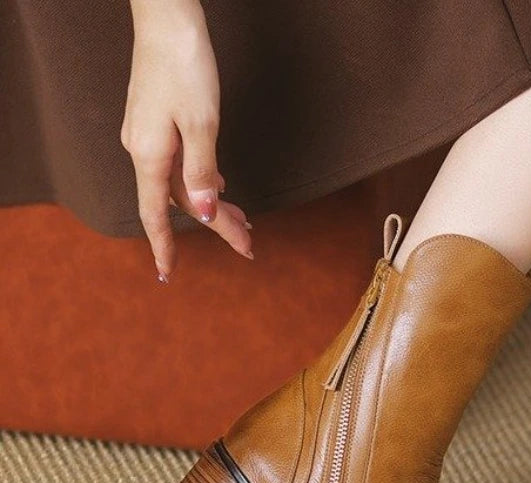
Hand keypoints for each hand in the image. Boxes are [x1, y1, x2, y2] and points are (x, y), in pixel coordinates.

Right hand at [121, 0, 252, 281]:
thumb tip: (206, 213)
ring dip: (215, 205)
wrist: (168, 20)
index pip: (155, 214)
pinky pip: (182, 165)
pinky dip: (205, 181)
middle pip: (180, 201)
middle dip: (216, 225)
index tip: (169, 274)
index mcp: (150, 154)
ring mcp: (150, 136)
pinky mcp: (158, 123)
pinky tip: (222, 188)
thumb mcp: (201, 123)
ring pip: (184, 184)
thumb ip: (202, 171)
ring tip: (246, 222)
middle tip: (249, 244)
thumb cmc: (184, 65)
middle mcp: (144, 150)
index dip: (164, 246)